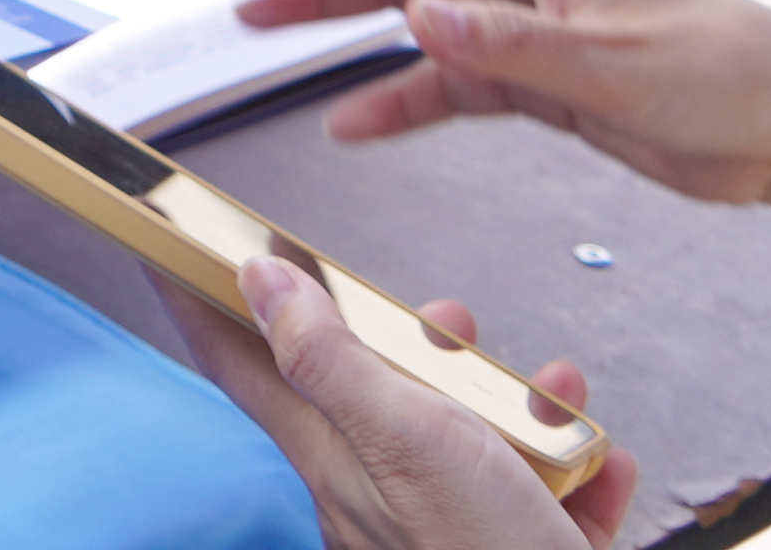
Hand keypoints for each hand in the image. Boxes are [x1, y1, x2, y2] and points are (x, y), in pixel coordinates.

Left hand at [151, 259, 631, 549]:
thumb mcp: (404, 438)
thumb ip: (332, 358)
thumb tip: (260, 279)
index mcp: (336, 456)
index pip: (245, 364)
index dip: (205, 304)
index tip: (172, 250)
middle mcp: (382, 488)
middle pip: (374, 389)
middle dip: (416, 341)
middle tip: (448, 320)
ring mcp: (448, 520)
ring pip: (469, 434)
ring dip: (516, 404)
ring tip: (544, 396)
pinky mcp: (516, 544)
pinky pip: (544, 493)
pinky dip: (575, 469)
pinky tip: (598, 461)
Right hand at [194, 0, 770, 212]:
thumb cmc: (725, 75)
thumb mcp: (613, 63)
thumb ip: (507, 44)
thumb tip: (414, 16)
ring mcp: (521, 21)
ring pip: (402, 17)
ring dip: (332, 28)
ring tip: (256, 38)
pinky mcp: (539, 76)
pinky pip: (446, 82)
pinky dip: (397, 98)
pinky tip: (351, 122)